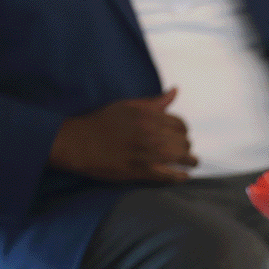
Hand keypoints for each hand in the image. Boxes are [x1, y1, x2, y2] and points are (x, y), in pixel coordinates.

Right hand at [49, 88, 196, 182]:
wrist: (78, 142)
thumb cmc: (102, 122)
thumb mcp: (128, 105)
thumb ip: (154, 102)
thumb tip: (174, 91)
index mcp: (148, 115)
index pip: (180, 124)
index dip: (183, 131)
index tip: (180, 136)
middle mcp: (150, 133)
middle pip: (183, 142)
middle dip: (186, 146)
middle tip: (184, 151)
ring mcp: (146, 152)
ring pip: (180, 157)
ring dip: (189, 161)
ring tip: (190, 163)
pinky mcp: (139, 170)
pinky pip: (168, 175)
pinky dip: (179, 176)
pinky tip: (183, 176)